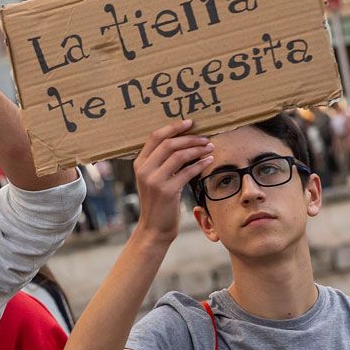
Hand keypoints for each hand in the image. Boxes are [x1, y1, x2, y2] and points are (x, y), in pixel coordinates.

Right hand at [132, 120, 214, 242]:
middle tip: (205, 137)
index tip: (189, 122)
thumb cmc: (158, 202)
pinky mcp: (167, 191)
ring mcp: (154, 180)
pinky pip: (187, 171)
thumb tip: (184, 143)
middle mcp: (144, 169)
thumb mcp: (153, 179)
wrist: (154, 227)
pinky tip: (209, 161)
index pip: (155, 137)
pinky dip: (200, 164)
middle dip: (189, 137)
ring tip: (210, 147)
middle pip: (168, 143)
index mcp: (139, 163)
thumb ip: (161, 162)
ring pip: (179, 155)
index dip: (173, 127)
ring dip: (197, 149)